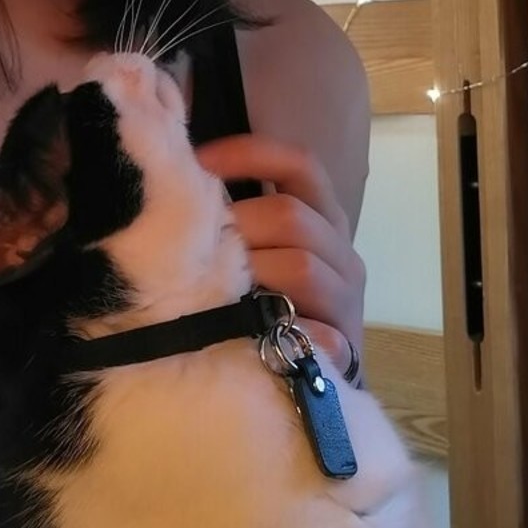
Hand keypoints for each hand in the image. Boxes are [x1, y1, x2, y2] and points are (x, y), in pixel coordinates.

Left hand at [194, 133, 366, 380]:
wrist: (317, 371)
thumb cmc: (278, 297)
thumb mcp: (264, 247)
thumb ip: (237, 214)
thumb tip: (181, 177)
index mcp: (323, 216)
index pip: (300, 164)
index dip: (250, 155)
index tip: (198, 162)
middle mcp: (341, 250)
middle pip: (291, 216)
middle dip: (237, 223)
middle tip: (195, 245)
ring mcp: (346, 299)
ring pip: (302, 266)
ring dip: (252, 272)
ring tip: (214, 288)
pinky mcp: (344, 347)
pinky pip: (318, 333)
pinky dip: (284, 330)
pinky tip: (255, 336)